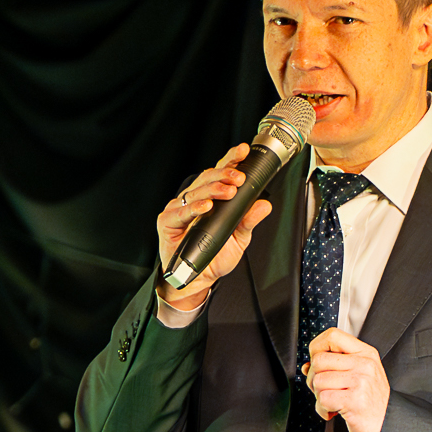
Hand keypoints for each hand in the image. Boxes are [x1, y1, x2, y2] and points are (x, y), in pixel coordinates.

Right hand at [155, 145, 274, 309]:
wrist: (195, 281)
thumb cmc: (213, 257)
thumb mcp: (238, 240)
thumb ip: (248, 221)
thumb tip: (264, 205)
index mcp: (209, 198)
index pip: (220, 173)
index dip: (231, 159)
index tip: (244, 151)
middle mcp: (193, 199)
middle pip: (207, 177)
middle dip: (225, 174)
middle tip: (239, 177)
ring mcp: (179, 209)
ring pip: (196, 192)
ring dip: (213, 189)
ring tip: (229, 191)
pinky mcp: (167, 222)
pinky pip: (181, 212)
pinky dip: (194, 208)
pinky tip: (206, 206)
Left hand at [306, 328, 390, 431]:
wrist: (387, 425)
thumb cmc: (371, 403)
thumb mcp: (359, 376)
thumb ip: (335, 366)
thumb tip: (307, 366)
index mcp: (365, 353)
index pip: (332, 336)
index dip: (317, 347)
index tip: (316, 361)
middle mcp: (364, 364)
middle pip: (319, 360)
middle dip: (314, 378)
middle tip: (324, 390)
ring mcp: (361, 381)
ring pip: (318, 381)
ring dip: (319, 396)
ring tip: (333, 402)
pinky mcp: (355, 400)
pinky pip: (323, 399)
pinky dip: (322, 409)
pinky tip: (334, 412)